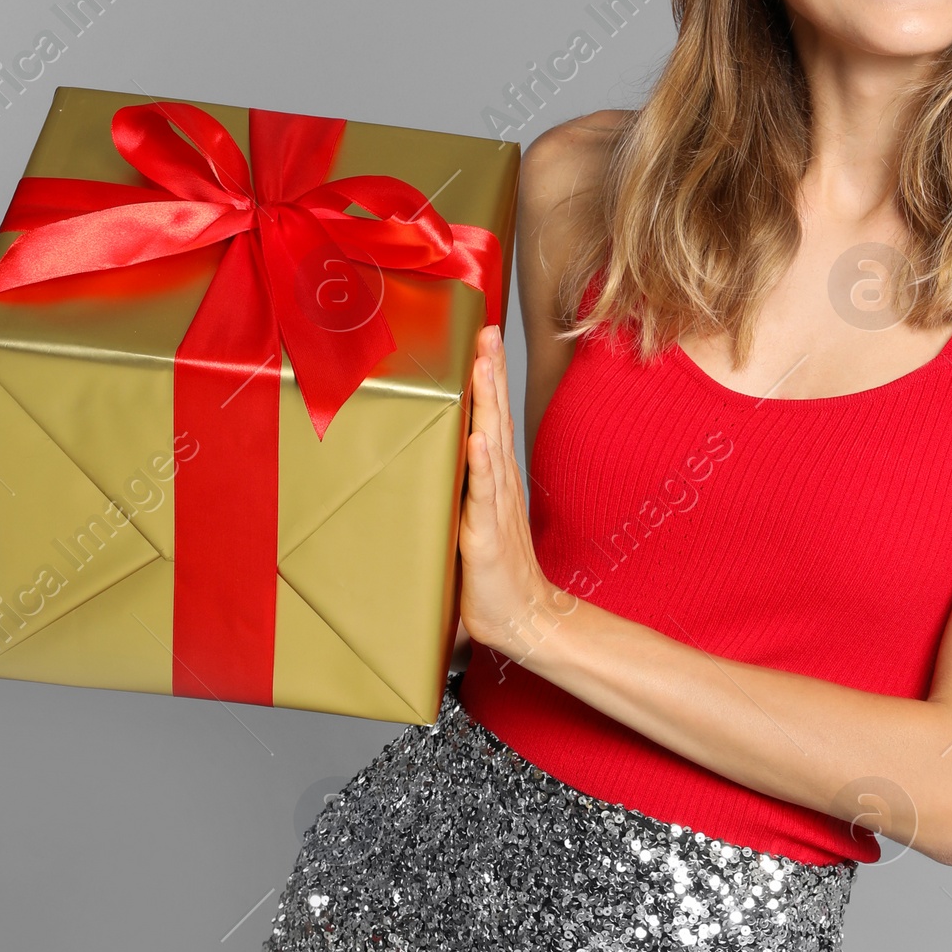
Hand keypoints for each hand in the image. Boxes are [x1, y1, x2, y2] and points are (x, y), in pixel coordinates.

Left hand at [459, 325, 573, 664]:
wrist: (522, 618)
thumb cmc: (492, 575)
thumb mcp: (470, 524)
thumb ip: (458, 496)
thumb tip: (429, 470)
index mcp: (495, 480)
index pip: (491, 418)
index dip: (488, 378)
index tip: (481, 336)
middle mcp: (499, 485)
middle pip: (495, 418)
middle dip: (490, 373)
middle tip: (486, 332)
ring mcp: (494, 507)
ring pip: (491, 444)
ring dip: (487, 404)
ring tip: (482, 366)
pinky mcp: (486, 534)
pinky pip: (484, 493)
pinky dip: (481, 464)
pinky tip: (477, 438)